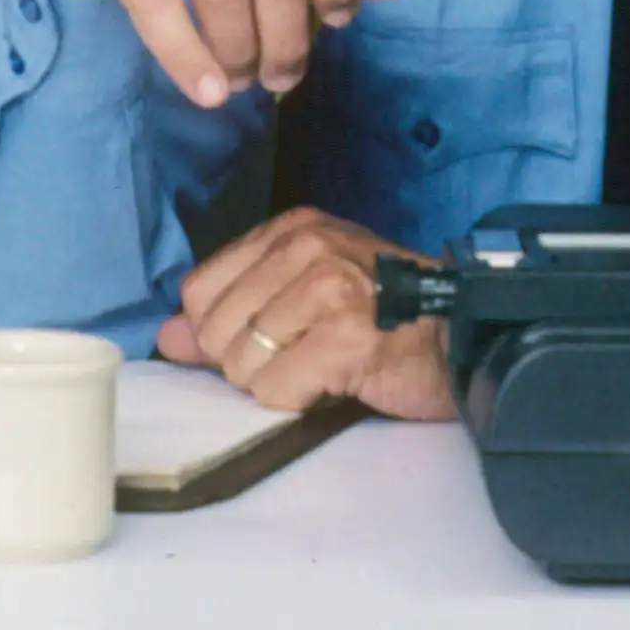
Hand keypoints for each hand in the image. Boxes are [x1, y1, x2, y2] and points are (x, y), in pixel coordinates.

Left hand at [162, 206, 450, 420]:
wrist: (460, 340)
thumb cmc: (387, 316)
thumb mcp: (308, 292)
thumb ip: (233, 309)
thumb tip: (169, 337)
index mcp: (292, 229)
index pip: (200, 290)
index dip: (219, 331)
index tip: (264, 340)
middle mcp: (307, 249)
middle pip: (216, 331)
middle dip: (248, 362)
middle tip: (301, 357)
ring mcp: (327, 290)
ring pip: (242, 365)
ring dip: (277, 383)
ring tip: (322, 367)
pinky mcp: (345, 338)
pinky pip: (276, 390)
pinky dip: (299, 401)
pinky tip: (334, 383)